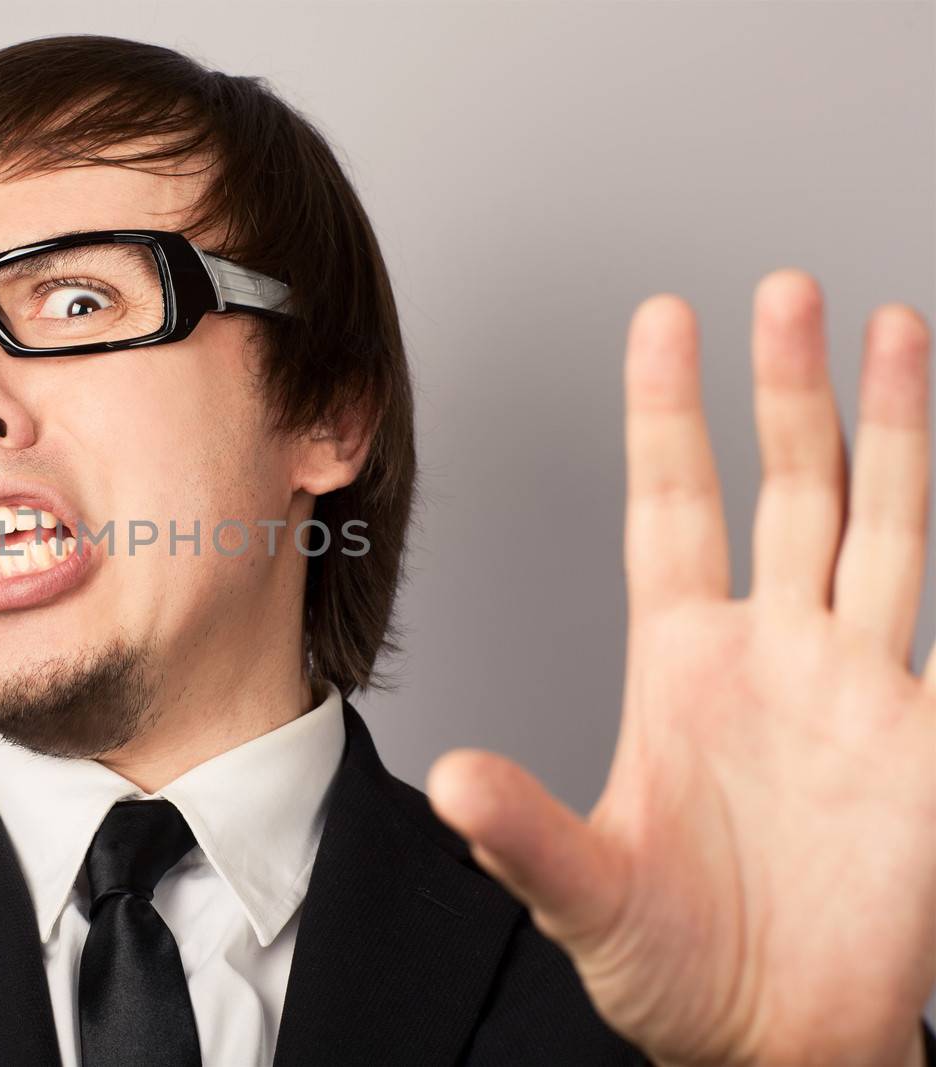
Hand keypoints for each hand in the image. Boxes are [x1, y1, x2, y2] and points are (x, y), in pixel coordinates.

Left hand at [427, 269, 935, 1066]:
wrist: (771, 1032)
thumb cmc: (671, 963)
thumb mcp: (582, 891)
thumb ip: (525, 832)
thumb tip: (451, 781)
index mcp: (681, 661)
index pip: (673, 505)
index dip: (668, 411)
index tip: (664, 319)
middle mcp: (772, 651)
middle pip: (787, 487)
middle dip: (787, 389)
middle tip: (787, 292)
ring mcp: (857, 685)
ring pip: (883, 525)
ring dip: (893, 429)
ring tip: (894, 329)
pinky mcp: (924, 740)